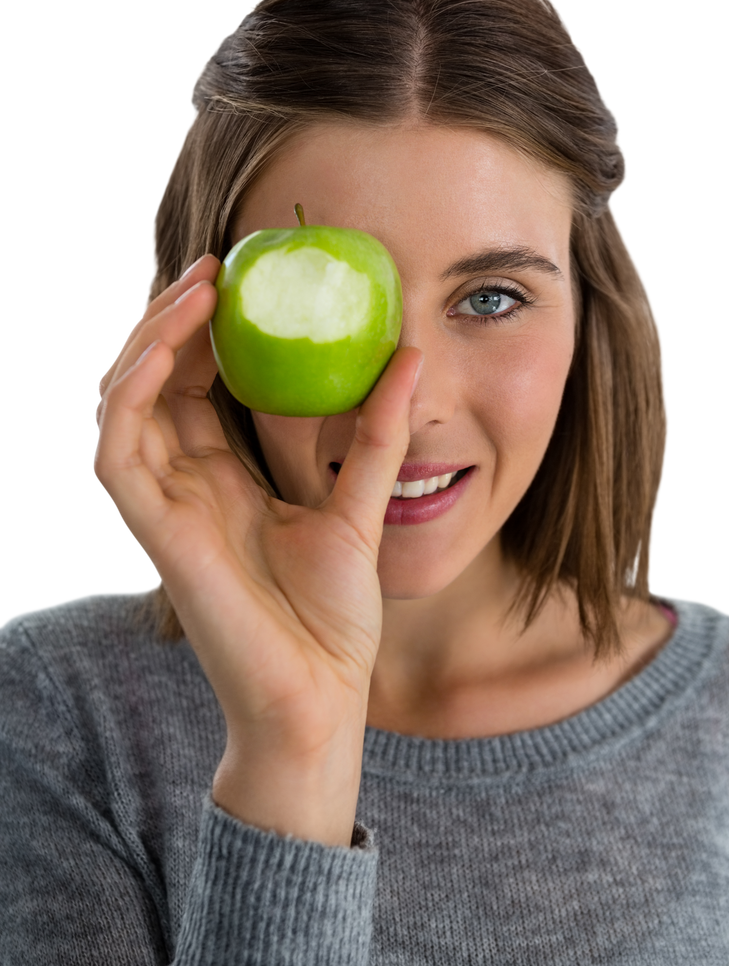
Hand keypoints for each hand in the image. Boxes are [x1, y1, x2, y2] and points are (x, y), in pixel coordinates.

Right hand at [92, 255, 421, 843]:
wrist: (319, 696)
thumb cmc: (330, 619)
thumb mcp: (358, 506)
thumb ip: (373, 434)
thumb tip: (410, 358)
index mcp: (221, 481)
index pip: (194, 387)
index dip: (204, 331)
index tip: (238, 279)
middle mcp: (184, 486)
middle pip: (152, 384)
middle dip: (171, 320)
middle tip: (213, 269)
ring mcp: (164, 508)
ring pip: (121, 404)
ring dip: (146, 342)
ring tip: (193, 292)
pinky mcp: (155, 532)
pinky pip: (116, 450)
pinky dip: (131, 394)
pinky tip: (167, 349)